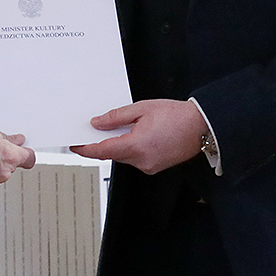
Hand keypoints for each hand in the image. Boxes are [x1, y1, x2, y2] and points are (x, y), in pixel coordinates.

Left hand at [69, 99, 206, 174]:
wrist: (201, 126)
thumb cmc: (177, 116)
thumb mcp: (142, 109)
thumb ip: (116, 118)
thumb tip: (97, 123)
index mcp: (136, 145)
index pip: (102, 151)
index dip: (85, 149)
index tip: (74, 145)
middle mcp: (141, 160)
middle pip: (112, 154)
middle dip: (102, 143)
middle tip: (95, 129)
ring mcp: (149, 166)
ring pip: (124, 157)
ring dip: (118, 145)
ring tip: (125, 128)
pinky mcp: (154, 167)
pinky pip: (135, 159)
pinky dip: (130, 149)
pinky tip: (136, 135)